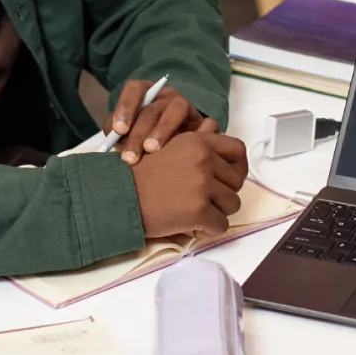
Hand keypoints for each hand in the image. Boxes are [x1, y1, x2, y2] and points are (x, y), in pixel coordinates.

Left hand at [108, 79, 203, 164]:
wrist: (173, 150)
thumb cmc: (140, 138)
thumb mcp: (124, 133)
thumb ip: (116, 132)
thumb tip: (113, 137)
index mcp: (144, 92)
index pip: (134, 89)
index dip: (125, 107)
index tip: (119, 130)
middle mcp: (165, 95)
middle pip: (151, 109)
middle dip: (139, 133)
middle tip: (130, 156)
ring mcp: (184, 105)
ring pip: (175, 111)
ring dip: (162, 131)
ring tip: (151, 150)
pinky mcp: (201, 120)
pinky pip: (200, 122)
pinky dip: (192, 135)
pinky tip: (182, 151)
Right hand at [131, 119, 248, 238]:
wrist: (117, 197)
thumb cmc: (139, 176)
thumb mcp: (165, 146)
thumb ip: (194, 138)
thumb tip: (213, 124)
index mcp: (197, 142)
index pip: (237, 150)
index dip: (238, 167)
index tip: (229, 179)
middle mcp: (203, 159)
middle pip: (236, 181)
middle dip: (223, 194)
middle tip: (203, 201)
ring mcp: (202, 185)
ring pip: (232, 204)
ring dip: (216, 212)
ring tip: (193, 213)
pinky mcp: (199, 210)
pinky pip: (220, 225)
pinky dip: (207, 230)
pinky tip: (189, 225)